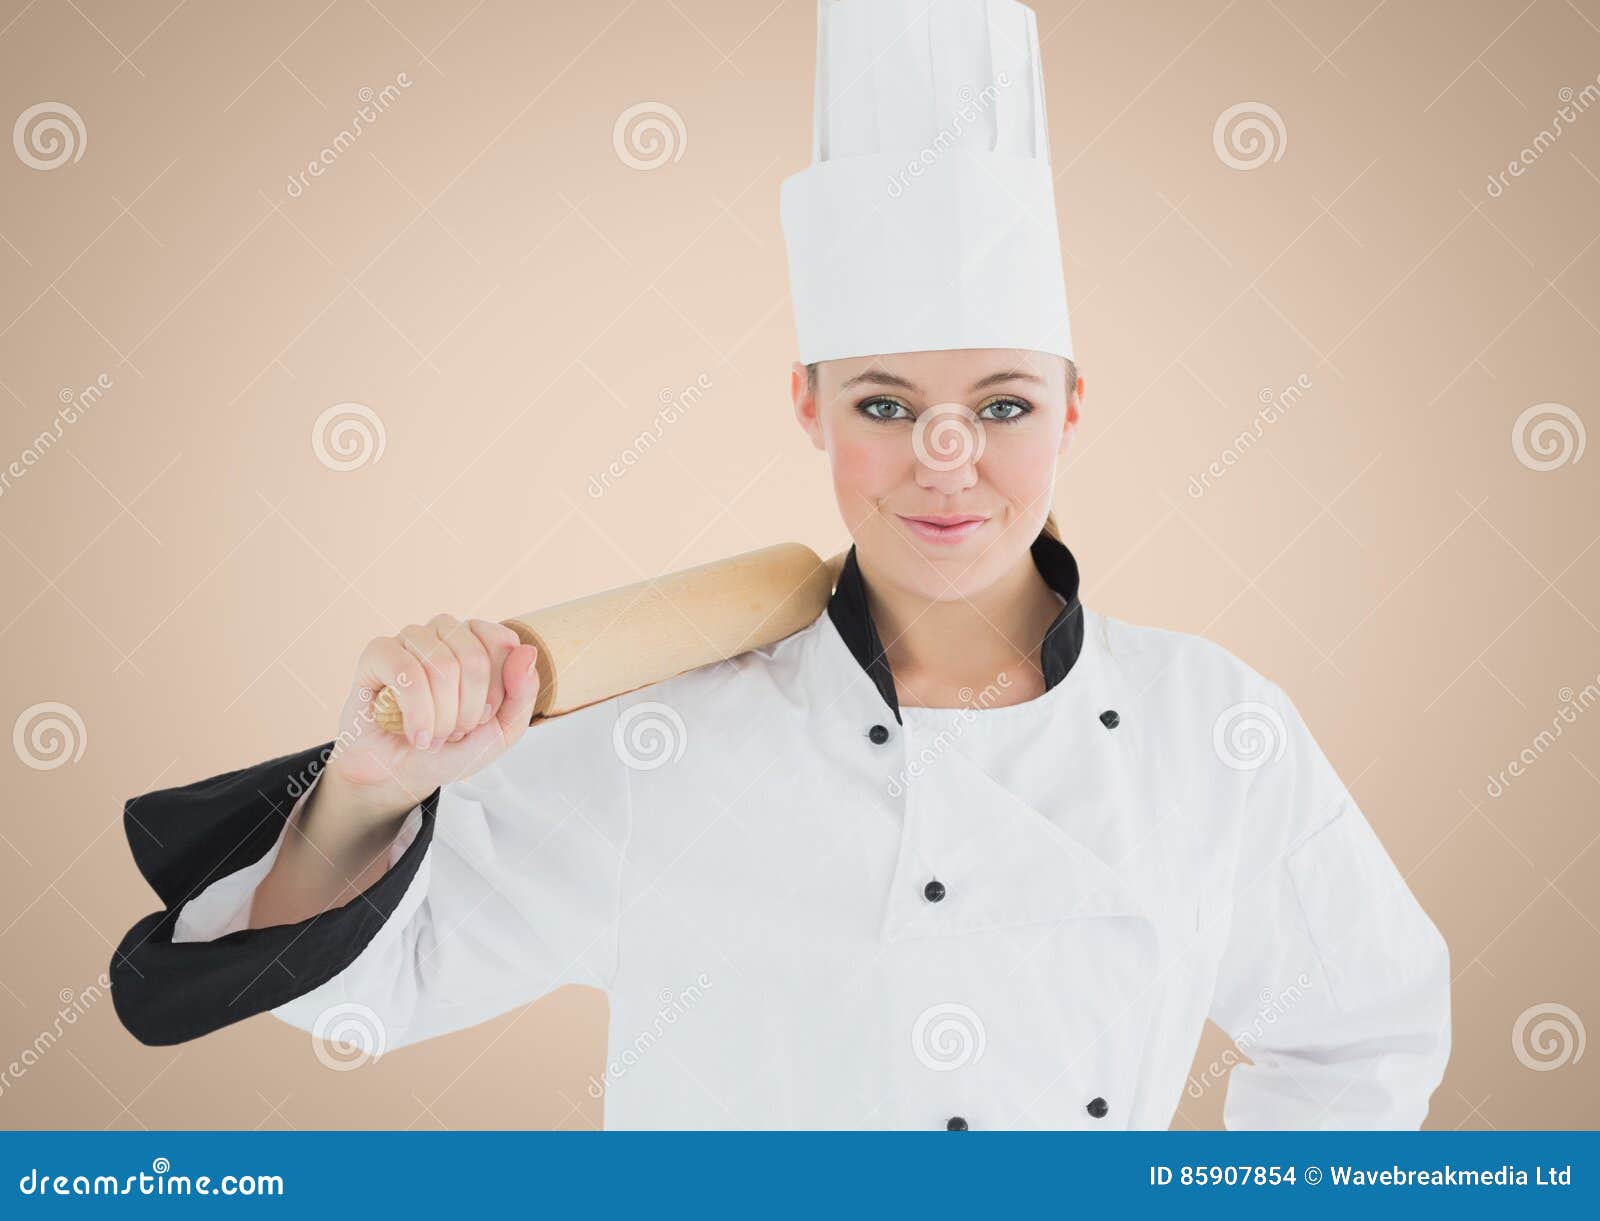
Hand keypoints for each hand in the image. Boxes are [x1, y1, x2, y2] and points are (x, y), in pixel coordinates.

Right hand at [320, 615, 540, 814]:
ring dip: (442, 716)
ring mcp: (410, 639)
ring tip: (433, 735)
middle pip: (474, 659)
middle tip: (455, 732)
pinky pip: (406, 671)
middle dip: (468, 710)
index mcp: (478, 642)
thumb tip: (527, 651)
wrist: (399, 774)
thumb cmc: (450, 748)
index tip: (482, 718)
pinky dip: (417, 713)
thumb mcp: (501, 732)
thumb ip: (522, 694)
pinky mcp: (378, 653)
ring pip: (441, 666)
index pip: (504, 643)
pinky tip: (416, 734)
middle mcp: (445, 633)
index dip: (497, 691)